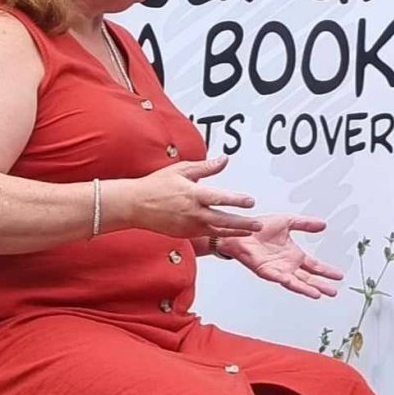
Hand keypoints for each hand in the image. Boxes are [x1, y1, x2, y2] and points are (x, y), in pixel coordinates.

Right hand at [128, 155, 260, 238]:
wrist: (134, 205)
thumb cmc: (157, 185)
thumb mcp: (182, 170)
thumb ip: (206, 167)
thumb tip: (224, 160)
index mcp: (192, 194)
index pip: (219, 198)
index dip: (236, 200)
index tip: (250, 201)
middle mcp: (192, 213)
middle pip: (223, 220)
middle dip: (243, 223)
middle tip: (258, 224)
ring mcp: (189, 226)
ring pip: (217, 231)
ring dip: (236, 231)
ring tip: (251, 231)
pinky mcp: (185, 234)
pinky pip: (207, 234)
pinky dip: (221, 234)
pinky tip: (232, 232)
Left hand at [219, 214, 343, 298]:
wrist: (240, 229)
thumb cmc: (259, 227)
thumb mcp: (287, 221)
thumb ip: (305, 224)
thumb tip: (323, 224)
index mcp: (294, 254)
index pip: (314, 265)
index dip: (326, 270)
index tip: (339, 275)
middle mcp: (288, 265)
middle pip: (309, 277)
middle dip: (322, 284)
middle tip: (335, 291)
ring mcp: (278, 270)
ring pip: (297, 282)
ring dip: (310, 288)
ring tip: (322, 294)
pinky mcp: (267, 271)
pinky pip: (282, 279)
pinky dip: (293, 284)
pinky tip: (301, 288)